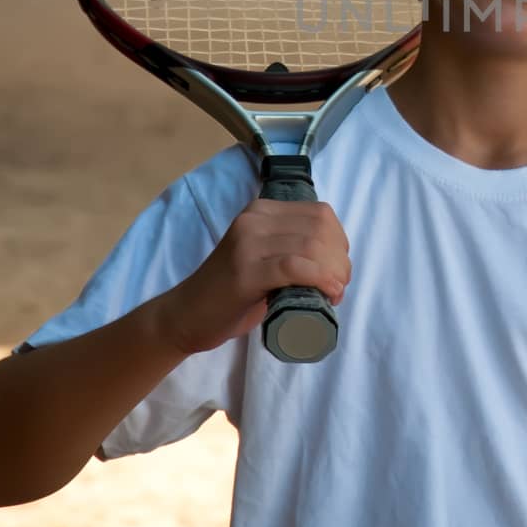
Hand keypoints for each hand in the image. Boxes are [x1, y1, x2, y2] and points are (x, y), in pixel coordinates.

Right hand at [152, 200, 351, 356]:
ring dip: (334, 272)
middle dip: (340, 260)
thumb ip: (290, 248)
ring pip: (311, 246)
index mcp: (261, 211)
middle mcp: (254, 219)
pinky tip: (327, 293)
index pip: (320, 214)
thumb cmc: (232, 293)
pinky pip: (294, 266)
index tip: (339, 271)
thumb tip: (334, 258)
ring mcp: (247, 243)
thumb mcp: (263, 258)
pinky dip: (319, 279)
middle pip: (320, 229)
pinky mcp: (245, 271)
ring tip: (333, 294)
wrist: (186, 315)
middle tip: (338, 287)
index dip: (339, 242)